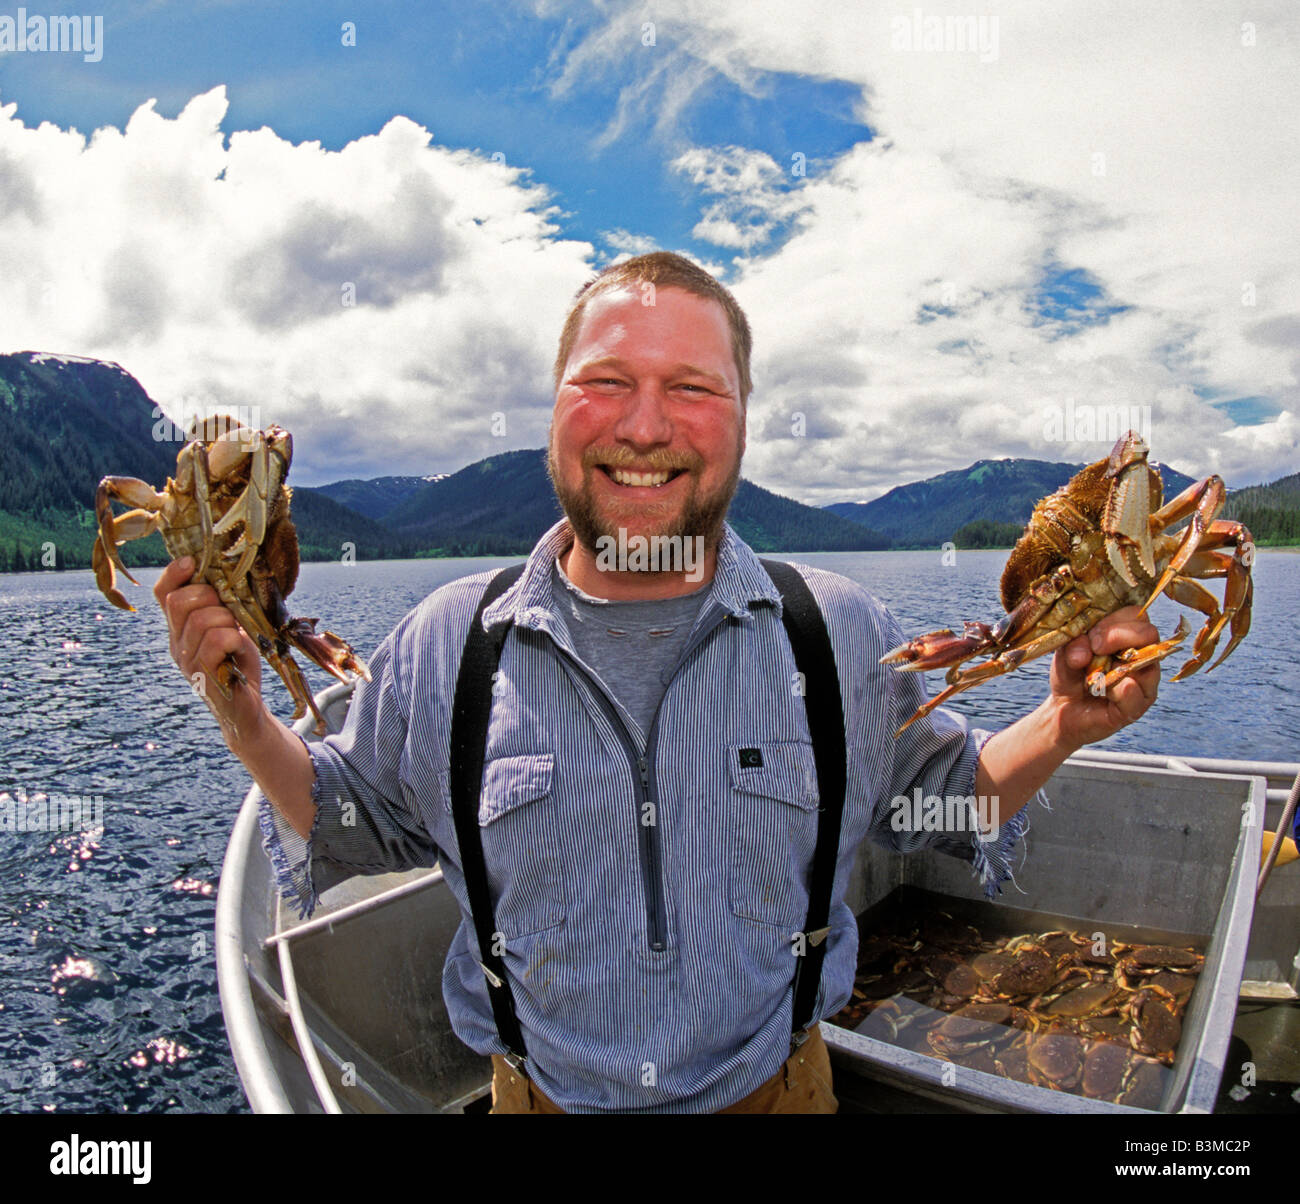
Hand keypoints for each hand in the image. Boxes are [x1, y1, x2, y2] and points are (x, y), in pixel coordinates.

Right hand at [154, 556, 264, 744]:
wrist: (246, 709)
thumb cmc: (239, 663)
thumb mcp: (230, 627)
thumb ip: (221, 605)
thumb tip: (227, 571)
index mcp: (179, 628)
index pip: (162, 594)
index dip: (174, 573)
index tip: (193, 562)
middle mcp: (176, 643)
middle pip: (181, 602)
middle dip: (211, 597)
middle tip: (230, 612)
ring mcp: (187, 661)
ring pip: (203, 620)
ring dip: (229, 620)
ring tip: (238, 634)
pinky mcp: (204, 677)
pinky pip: (218, 641)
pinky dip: (235, 638)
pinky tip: (240, 649)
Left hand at [1048, 606, 1160, 749]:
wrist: (1064, 707)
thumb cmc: (1071, 673)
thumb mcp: (1065, 652)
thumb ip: (1074, 644)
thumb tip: (1087, 650)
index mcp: (1127, 634)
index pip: (1135, 614)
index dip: (1113, 621)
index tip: (1090, 636)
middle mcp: (1142, 654)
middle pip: (1149, 633)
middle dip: (1117, 636)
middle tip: (1095, 648)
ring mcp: (1145, 680)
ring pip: (1147, 663)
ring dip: (1115, 666)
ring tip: (1094, 675)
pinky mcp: (1138, 705)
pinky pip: (1136, 693)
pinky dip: (1116, 690)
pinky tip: (1101, 691)